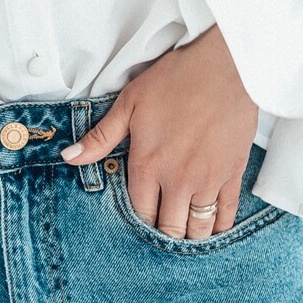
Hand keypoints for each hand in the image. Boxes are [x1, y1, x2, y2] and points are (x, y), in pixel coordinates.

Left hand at [60, 24, 258, 238]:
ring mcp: (208, 179)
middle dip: (163, 235)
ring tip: (184, 233)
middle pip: (169, 229)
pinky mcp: (233, 173)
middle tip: (160, 231)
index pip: (140, 214)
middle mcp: (178, 179)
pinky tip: (213, 228)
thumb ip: (100, 136)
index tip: (138, 222)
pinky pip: (226, 214)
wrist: (226, 66)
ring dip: (190, 236)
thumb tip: (70, 158)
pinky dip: (220, 227)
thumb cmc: (177, 79)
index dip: (138, 223)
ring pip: (199, 229)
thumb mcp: (130, 102)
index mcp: (148, 165)